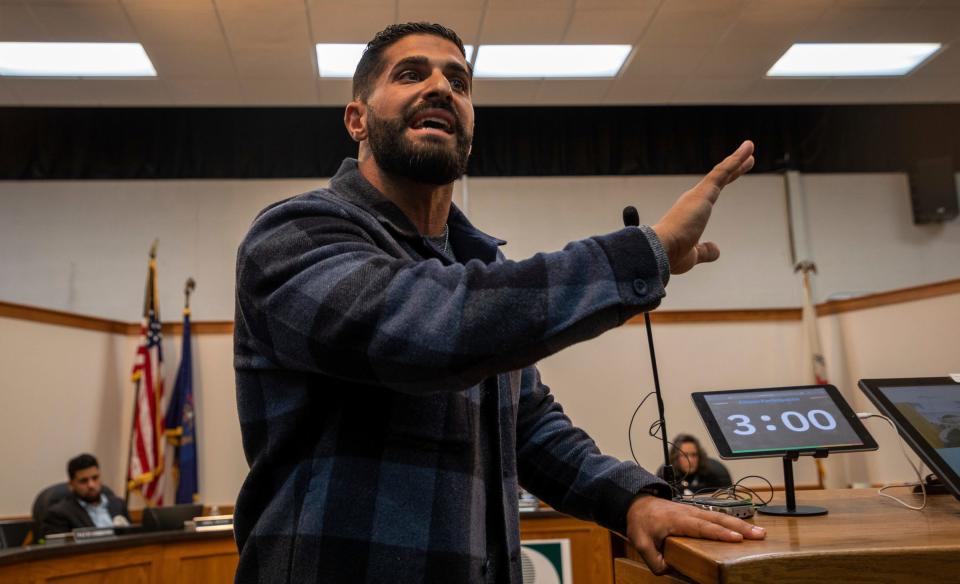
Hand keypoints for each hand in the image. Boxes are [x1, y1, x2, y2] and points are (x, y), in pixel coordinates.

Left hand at [626, 495, 764, 574]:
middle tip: (759, 535)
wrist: (637, 503)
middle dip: (740, 527)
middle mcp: (690, 513)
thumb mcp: (641, 542)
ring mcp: (694, 511)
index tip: (738, 538)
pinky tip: (745, 529)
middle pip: (719, 519)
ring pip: (721, 516)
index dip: (720, 533)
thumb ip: (653, 559)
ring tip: (760, 533)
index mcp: (678, 520)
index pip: (703, 527)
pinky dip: (733, 522)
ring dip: (741, 524)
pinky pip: (717, 517)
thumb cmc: (640, 522)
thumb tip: (668, 571)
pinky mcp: (697, 513)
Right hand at [652, 140, 754, 274]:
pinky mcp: (703, 193)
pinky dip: (735, 160)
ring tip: (750, 146)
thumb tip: (716, 250)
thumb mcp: (693, 254)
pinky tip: (747, 150)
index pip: (712, 193)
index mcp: (691, 213)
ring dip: (737, 158)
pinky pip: (722, 172)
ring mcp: (698, 196)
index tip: (735, 174)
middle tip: (747, 158)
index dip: (725, 181)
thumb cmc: (671, 255)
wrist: (659, 251)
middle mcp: (693, 201)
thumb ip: (705, 251)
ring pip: (722, 172)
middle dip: (734, 167)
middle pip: (719, 179)